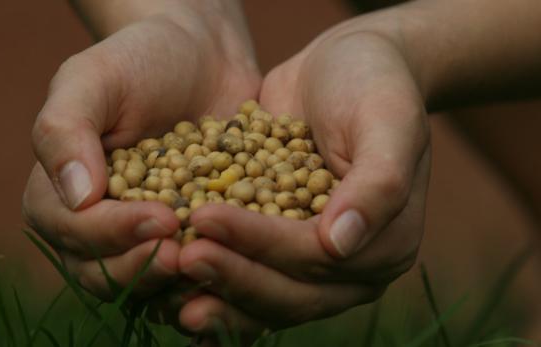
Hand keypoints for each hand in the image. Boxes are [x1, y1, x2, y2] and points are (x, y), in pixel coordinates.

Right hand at [22, 6, 260, 300]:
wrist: (200, 61)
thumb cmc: (140, 62)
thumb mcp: (92, 79)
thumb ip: (66, 130)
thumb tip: (76, 198)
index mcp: (60, 196)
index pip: (75, 232)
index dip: (114, 233)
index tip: (163, 218)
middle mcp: (96, 228)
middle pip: (106, 273)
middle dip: (145, 267)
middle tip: (186, 255)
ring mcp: (143, 240)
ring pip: (149, 285)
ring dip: (179, 286)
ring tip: (215, 268)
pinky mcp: (187, 241)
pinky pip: (191, 276)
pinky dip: (212, 281)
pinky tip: (240, 272)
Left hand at [175, 19, 430, 342]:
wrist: (344, 68)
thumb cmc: (372, 84)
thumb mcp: (386, 120)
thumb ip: (378, 182)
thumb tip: (340, 244)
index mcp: (386, 243)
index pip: (317, 258)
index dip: (261, 244)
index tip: (204, 218)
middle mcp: (351, 266)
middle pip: (289, 291)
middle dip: (233, 274)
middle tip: (180, 257)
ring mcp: (314, 263)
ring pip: (265, 295)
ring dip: (217, 290)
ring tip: (168, 278)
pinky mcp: (282, 248)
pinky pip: (249, 273)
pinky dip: (215, 281)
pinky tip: (173, 282)